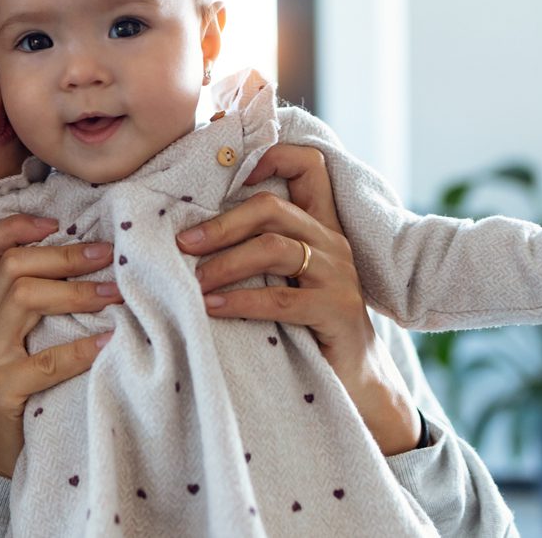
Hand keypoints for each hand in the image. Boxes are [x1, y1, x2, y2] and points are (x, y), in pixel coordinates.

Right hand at [0, 214, 119, 476]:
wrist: (0, 460)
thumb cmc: (29, 396)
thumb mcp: (31, 342)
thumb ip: (47, 309)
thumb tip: (99, 268)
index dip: (14, 226)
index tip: (56, 219)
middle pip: (11, 266)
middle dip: (63, 255)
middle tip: (108, 254)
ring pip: (22, 298)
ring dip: (75, 292)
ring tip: (114, 294)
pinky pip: (41, 363)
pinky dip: (78, 351)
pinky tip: (108, 345)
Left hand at [178, 143, 420, 455]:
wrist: (359, 385)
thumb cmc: (308, 329)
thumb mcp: (285, 279)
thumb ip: (256, 251)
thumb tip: (190, 236)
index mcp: (319, 227)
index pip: (309, 166)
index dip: (273, 156)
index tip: (229, 176)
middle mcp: (332, 242)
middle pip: (272, 207)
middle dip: (221, 223)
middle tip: (183, 244)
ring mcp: (338, 276)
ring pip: (274, 248)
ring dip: (225, 262)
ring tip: (194, 281)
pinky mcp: (336, 312)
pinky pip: (281, 298)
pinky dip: (240, 301)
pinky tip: (212, 307)